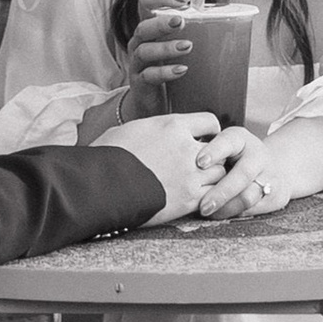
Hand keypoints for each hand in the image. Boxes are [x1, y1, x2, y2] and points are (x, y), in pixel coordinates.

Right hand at [105, 107, 223, 226]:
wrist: (102, 186)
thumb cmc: (108, 155)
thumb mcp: (131, 129)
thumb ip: (153, 129)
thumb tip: (152, 134)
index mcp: (173, 125)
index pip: (209, 122)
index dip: (209, 131)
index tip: (205, 139)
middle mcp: (186, 147)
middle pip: (218, 149)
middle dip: (213, 157)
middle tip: (203, 165)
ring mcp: (190, 174)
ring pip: (220, 174)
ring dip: (212, 178)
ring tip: (198, 183)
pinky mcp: (188, 199)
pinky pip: (212, 195)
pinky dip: (208, 197)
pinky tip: (196, 199)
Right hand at [117, 0, 194, 117]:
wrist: (150, 104)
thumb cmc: (168, 68)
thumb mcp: (176, 46)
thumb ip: (193, 33)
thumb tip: (231, 25)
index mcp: (150, 27)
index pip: (146, 2)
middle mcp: (140, 42)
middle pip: (143, 26)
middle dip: (162, 22)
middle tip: (182, 21)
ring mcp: (138, 63)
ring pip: (144, 50)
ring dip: (166, 47)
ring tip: (187, 46)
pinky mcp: (140, 84)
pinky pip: (149, 75)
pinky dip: (165, 72)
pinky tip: (181, 70)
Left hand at [196, 126, 295, 218]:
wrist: (273, 166)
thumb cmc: (235, 157)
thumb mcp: (223, 146)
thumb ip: (206, 152)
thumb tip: (180, 164)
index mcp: (241, 139)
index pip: (228, 141)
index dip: (214, 151)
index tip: (199, 163)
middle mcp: (258, 155)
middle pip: (242, 175)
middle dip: (221, 192)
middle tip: (203, 206)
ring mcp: (270, 175)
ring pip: (248, 196)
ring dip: (226, 208)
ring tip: (209, 212)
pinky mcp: (276, 196)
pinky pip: (253, 209)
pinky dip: (235, 213)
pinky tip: (221, 214)